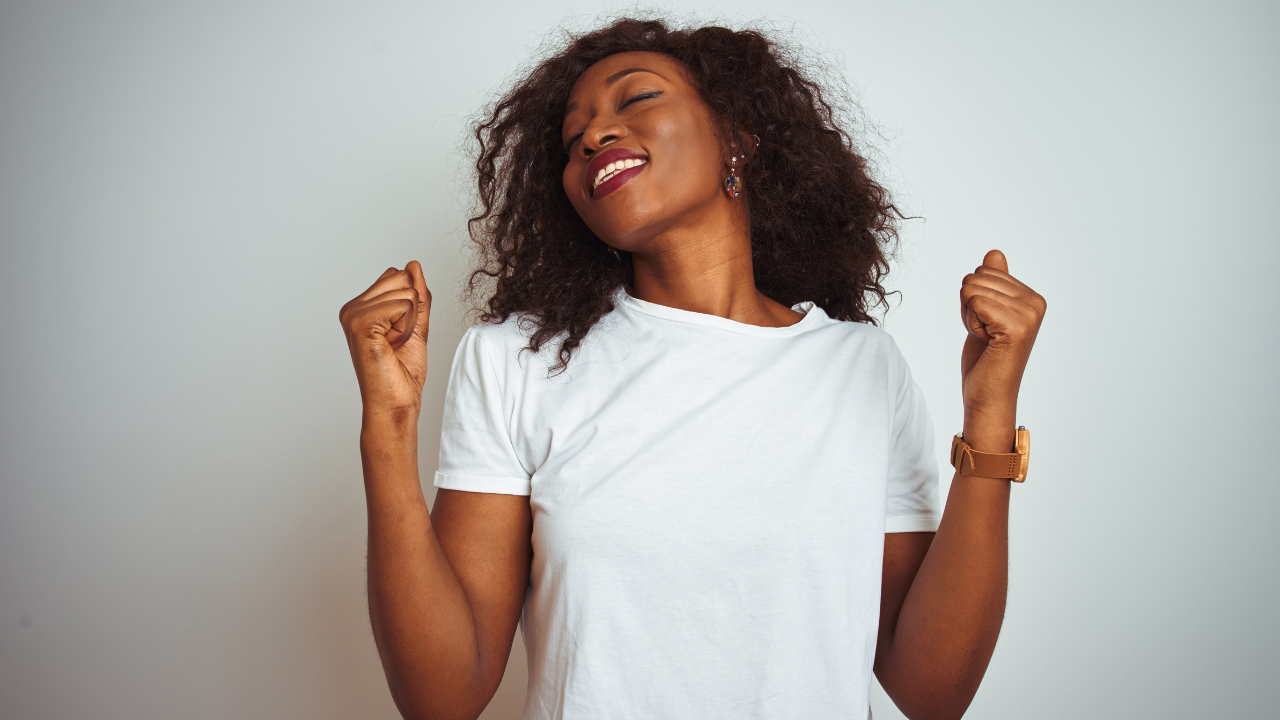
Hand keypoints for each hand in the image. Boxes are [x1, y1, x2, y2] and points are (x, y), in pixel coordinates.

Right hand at [339, 261, 431, 423]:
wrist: (396, 402)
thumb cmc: (403, 372)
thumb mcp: (416, 324)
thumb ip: (417, 295)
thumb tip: (413, 265)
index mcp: (360, 306)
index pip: (397, 275)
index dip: (411, 305)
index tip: (398, 334)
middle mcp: (352, 307)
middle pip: (401, 277)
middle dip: (411, 311)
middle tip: (397, 341)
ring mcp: (352, 314)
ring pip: (405, 291)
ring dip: (409, 322)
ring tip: (393, 345)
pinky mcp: (359, 322)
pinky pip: (403, 305)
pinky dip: (406, 328)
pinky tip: (391, 347)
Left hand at [959, 250, 1045, 450]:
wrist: (988, 396)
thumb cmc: (986, 359)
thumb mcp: (985, 313)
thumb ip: (993, 283)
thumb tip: (994, 253)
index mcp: (1032, 297)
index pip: (984, 271)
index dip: (973, 298)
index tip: (988, 324)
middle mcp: (1036, 303)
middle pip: (976, 276)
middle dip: (969, 305)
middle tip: (985, 333)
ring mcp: (1029, 314)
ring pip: (972, 288)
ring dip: (969, 315)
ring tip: (986, 338)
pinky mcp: (1016, 326)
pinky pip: (974, 302)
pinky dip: (970, 322)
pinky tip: (986, 341)